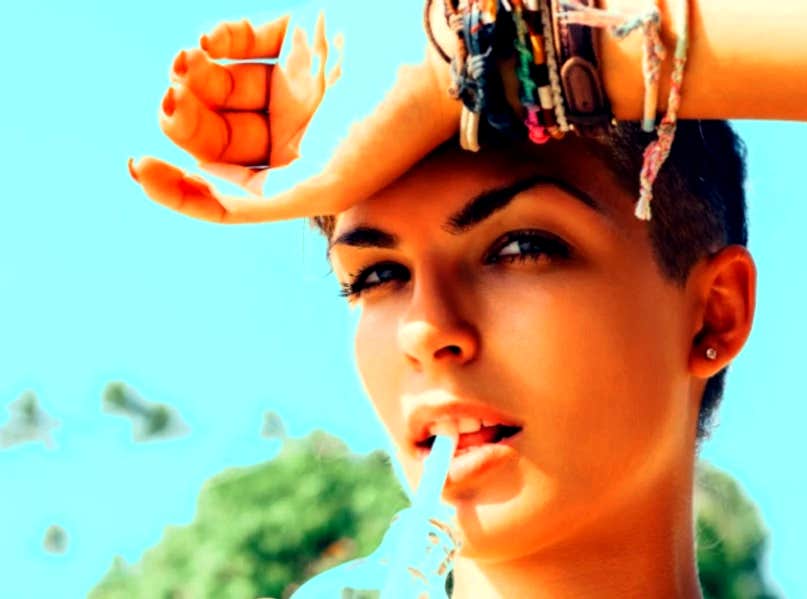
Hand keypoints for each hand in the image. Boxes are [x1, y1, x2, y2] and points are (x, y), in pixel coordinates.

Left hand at [129, 11, 458, 223]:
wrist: (434, 51)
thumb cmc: (387, 124)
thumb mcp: (321, 183)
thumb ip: (254, 199)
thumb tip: (194, 187)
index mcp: (307, 175)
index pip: (227, 187)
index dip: (177, 184)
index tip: (139, 164)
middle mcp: (301, 132)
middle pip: (218, 135)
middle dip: (184, 120)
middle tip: (172, 100)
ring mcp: (300, 81)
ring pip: (221, 87)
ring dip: (193, 78)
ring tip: (188, 63)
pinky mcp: (302, 34)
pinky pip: (241, 40)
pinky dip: (216, 40)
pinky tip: (210, 42)